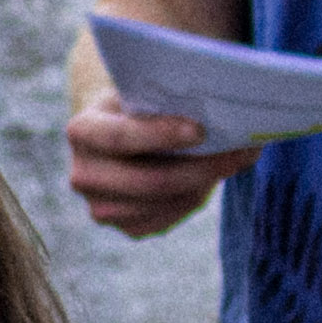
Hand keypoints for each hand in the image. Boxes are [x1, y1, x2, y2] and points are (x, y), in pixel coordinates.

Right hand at [69, 101, 248, 238]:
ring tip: (233, 161)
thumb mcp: (144, 95)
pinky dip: (194, 198)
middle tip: (240, 153)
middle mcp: (83, 175)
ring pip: (164, 202)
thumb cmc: (139, 108)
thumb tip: (233, 119)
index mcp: (82, 131)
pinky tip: (209, 178)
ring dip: (203, 183)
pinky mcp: (125, 227)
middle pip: (148, 181)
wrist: (120, 137)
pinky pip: (168, 218)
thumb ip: (173, 102)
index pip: (120, 137)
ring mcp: (101, 207)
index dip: (161, 135)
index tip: (202, 130)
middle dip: (199, 167)